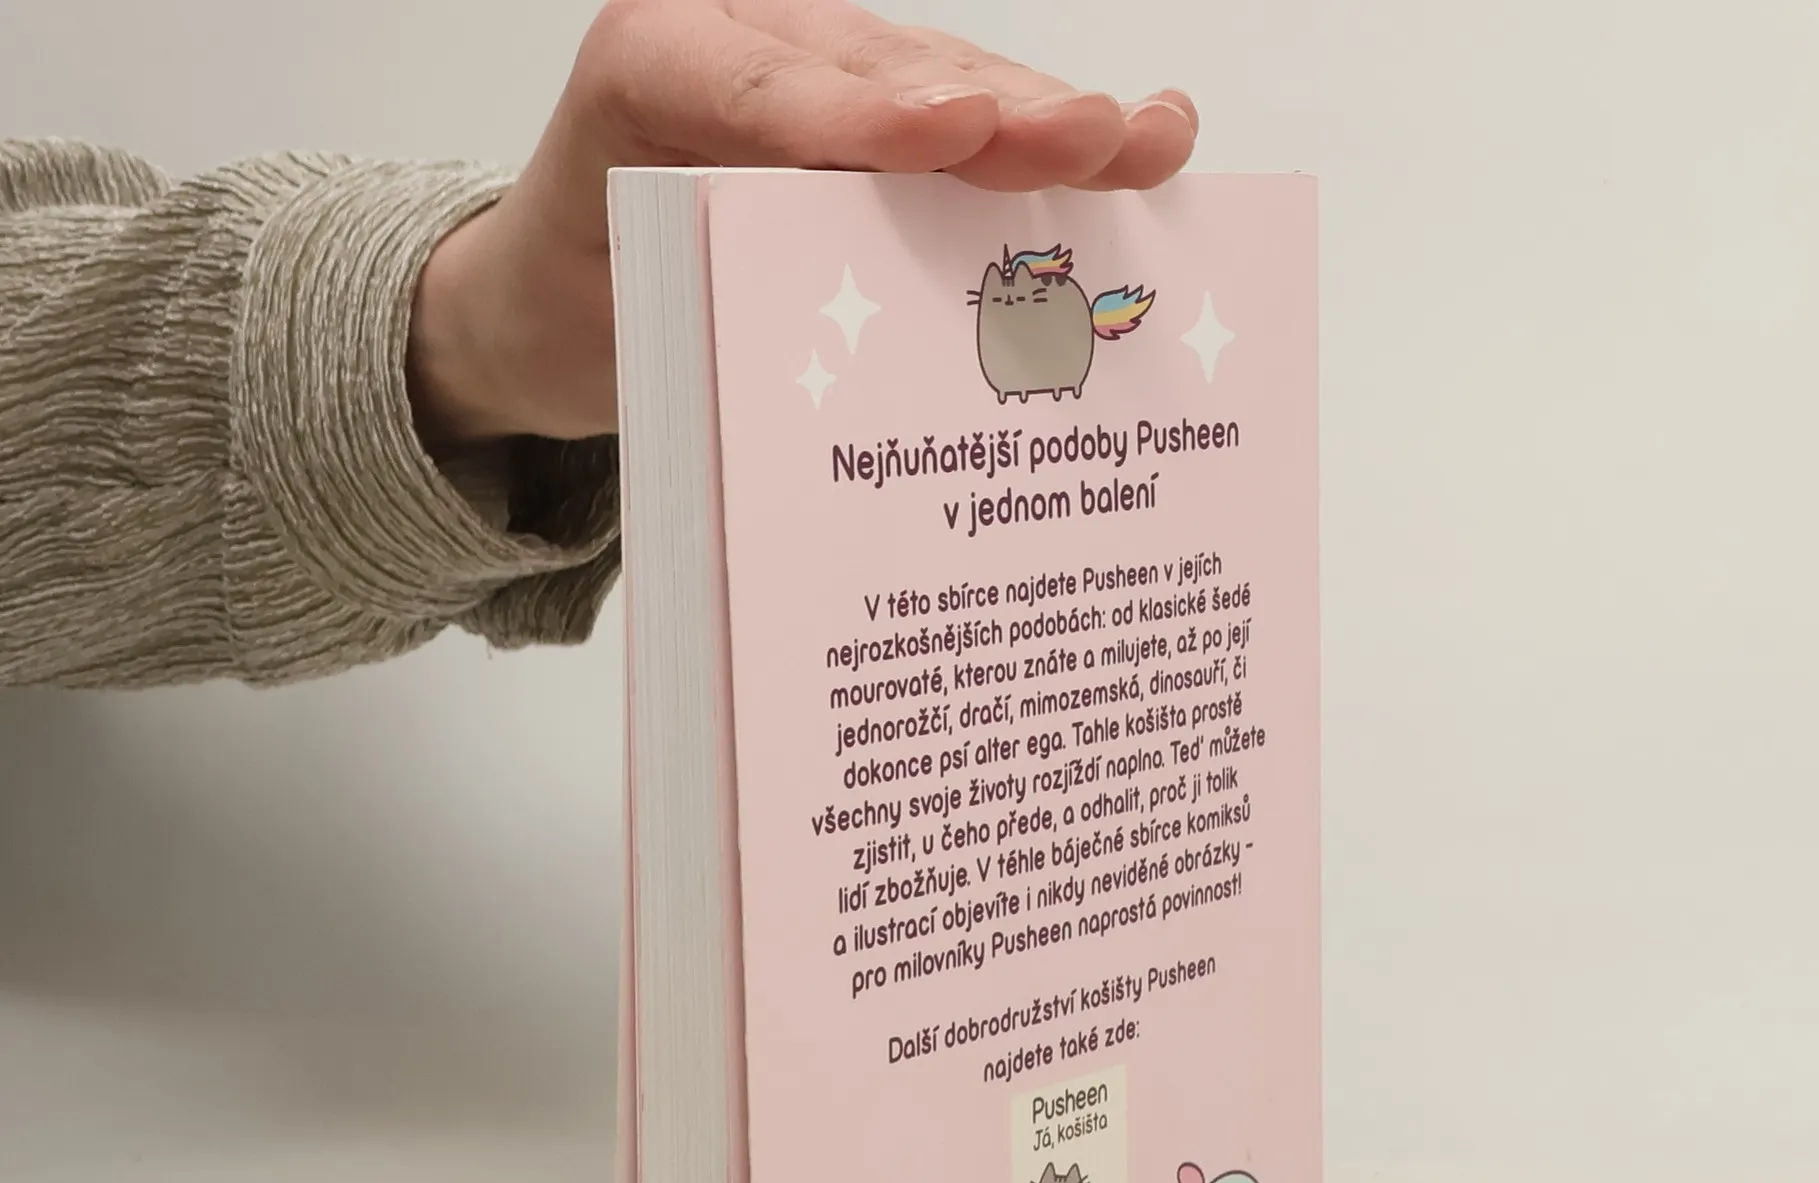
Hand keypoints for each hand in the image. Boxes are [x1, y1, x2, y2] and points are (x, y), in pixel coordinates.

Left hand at [408, 0, 1197, 445]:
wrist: (559, 291)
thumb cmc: (591, 299)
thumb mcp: (615, 321)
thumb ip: (708, 318)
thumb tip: (849, 392)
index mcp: (653, 69)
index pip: (762, 87)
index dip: (864, 112)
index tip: (952, 132)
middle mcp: (747, 44)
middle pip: (890, 72)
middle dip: (1002, 110)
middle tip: (1094, 138)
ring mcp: (824, 73)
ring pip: (952, 86)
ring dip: (1055, 124)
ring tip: (1149, 142)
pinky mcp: (875, 119)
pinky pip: (965, 126)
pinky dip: (1048, 150)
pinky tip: (1139, 147)